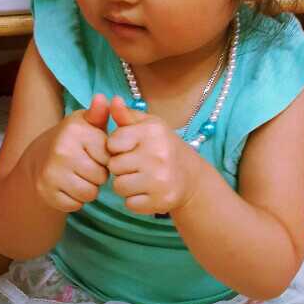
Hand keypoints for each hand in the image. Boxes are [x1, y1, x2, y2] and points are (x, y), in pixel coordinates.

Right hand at [30, 93, 109, 212]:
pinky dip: (74, 200)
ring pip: (90, 194)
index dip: (105, 158)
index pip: (110, 156)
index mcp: (76, 130)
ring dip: (88, 189)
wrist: (37, 160)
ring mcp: (52, 172)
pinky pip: (75, 205)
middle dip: (98, 175)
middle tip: (85, 166)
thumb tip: (104, 98)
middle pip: (101, 177)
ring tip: (78, 177)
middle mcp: (63, 149)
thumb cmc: (72, 141)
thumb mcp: (85, 124)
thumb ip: (99, 114)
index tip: (94, 153)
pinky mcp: (46, 192)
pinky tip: (67, 187)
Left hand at [107, 96, 198, 214]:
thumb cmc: (162, 147)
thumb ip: (126, 115)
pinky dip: (135, 200)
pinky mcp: (161, 201)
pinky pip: (129, 204)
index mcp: (152, 132)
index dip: (117, 148)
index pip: (112, 143)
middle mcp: (158, 154)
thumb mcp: (148, 126)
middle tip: (137, 165)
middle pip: (113, 166)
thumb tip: (111, 100)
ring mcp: (160, 180)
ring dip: (126, 185)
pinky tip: (147, 192)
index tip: (130, 148)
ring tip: (141, 178)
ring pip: (119, 186)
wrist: (191, 177)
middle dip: (120, 167)